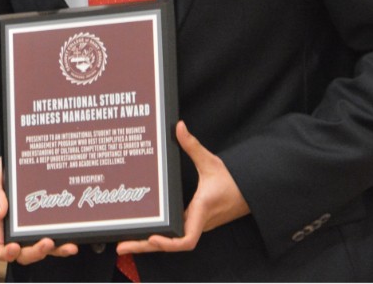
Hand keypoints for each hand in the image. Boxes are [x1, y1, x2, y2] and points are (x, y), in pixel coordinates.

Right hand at [0, 156, 78, 264]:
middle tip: (46, 242)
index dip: (6, 253)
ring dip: (56, 251)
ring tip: (67, 245)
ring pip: (45, 250)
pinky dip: (66, 244)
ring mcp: (38, 228)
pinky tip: (73, 241)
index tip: (14, 247)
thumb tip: (0, 212)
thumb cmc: (8, 168)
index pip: (0, 246)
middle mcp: (20, 229)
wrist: (26, 156)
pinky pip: (59, 239)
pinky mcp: (53, 223)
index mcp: (3, 222)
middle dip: (36, 253)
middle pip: (25, 254)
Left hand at [117, 121, 249, 254]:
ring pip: (171, 242)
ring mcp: (196, 224)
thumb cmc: (233, 179)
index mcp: (201, 210)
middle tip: (121, 247)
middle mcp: (198, 222)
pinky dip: (158, 237)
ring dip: (148, 244)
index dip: (169, 242)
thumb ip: (192, 145)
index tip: (153, 237)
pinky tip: (142, 233)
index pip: (187, 239)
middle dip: (145, 246)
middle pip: (170, 245)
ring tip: (124, 242)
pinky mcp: (194, 222)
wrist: (251, 191)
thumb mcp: (211, 161)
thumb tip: (179, 126)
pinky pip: (175, 234)